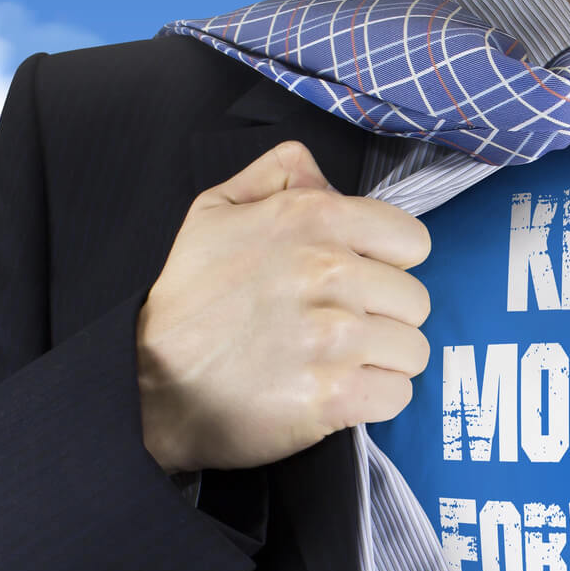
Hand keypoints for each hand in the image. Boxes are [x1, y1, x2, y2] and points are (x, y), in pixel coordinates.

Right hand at [136, 139, 432, 472]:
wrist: (153, 384)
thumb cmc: (189, 300)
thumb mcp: (215, 211)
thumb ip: (278, 176)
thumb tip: (319, 171)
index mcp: (314, 219)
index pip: (411, 241)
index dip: (388, 265)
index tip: (359, 282)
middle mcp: (331, 272)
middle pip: (416, 300)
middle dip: (385, 317)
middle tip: (340, 329)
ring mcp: (336, 336)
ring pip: (413, 350)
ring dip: (383, 361)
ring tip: (337, 362)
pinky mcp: (335, 393)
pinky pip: (398, 394)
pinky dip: (375, 400)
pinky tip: (338, 393)